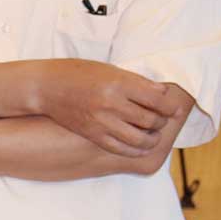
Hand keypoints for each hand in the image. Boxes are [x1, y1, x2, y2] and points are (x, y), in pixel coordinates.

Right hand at [30, 59, 186, 156]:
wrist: (47, 87)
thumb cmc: (79, 73)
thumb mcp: (110, 69)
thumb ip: (135, 82)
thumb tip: (162, 94)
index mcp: (118, 83)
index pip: (158, 99)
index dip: (170, 106)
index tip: (173, 108)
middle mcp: (111, 104)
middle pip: (151, 120)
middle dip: (162, 121)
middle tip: (163, 119)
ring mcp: (102, 122)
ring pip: (140, 139)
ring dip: (152, 138)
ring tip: (154, 135)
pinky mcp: (93, 135)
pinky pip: (121, 148)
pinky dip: (135, 150)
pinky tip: (140, 146)